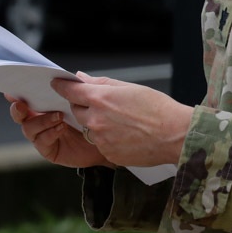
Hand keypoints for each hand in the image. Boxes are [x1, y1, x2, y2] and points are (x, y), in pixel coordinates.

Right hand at [6, 95, 109, 168]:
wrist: (106, 141)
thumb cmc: (96, 120)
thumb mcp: (90, 100)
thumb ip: (82, 88)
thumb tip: (76, 75)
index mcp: (47, 105)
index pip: (29, 98)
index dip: (17, 94)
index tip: (11, 92)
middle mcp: (42, 120)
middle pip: (21, 114)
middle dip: (18, 109)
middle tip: (22, 104)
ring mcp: (44, 135)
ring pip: (29, 128)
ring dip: (42, 120)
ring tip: (59, 116)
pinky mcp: (50, 150)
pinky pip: (42, 141)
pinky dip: (49, 133)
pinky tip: (61, 128)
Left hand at [49, 72, 193, 168]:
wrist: (174, 135)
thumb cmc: (157, 108)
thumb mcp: (130, 88)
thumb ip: (102, 83)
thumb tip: (82, 79)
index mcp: (100, 99)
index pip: (70, 91)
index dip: (62, 86)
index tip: (57, 84)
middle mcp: (95, 120)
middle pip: (77, 110)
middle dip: (85, 106)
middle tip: (104, 104)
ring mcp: (100, 139)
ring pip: (88, 128)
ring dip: (97, 122)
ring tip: (121, 121)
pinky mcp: (107, 153)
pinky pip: (100, 143)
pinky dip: (107, 137)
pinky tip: (126, 134)